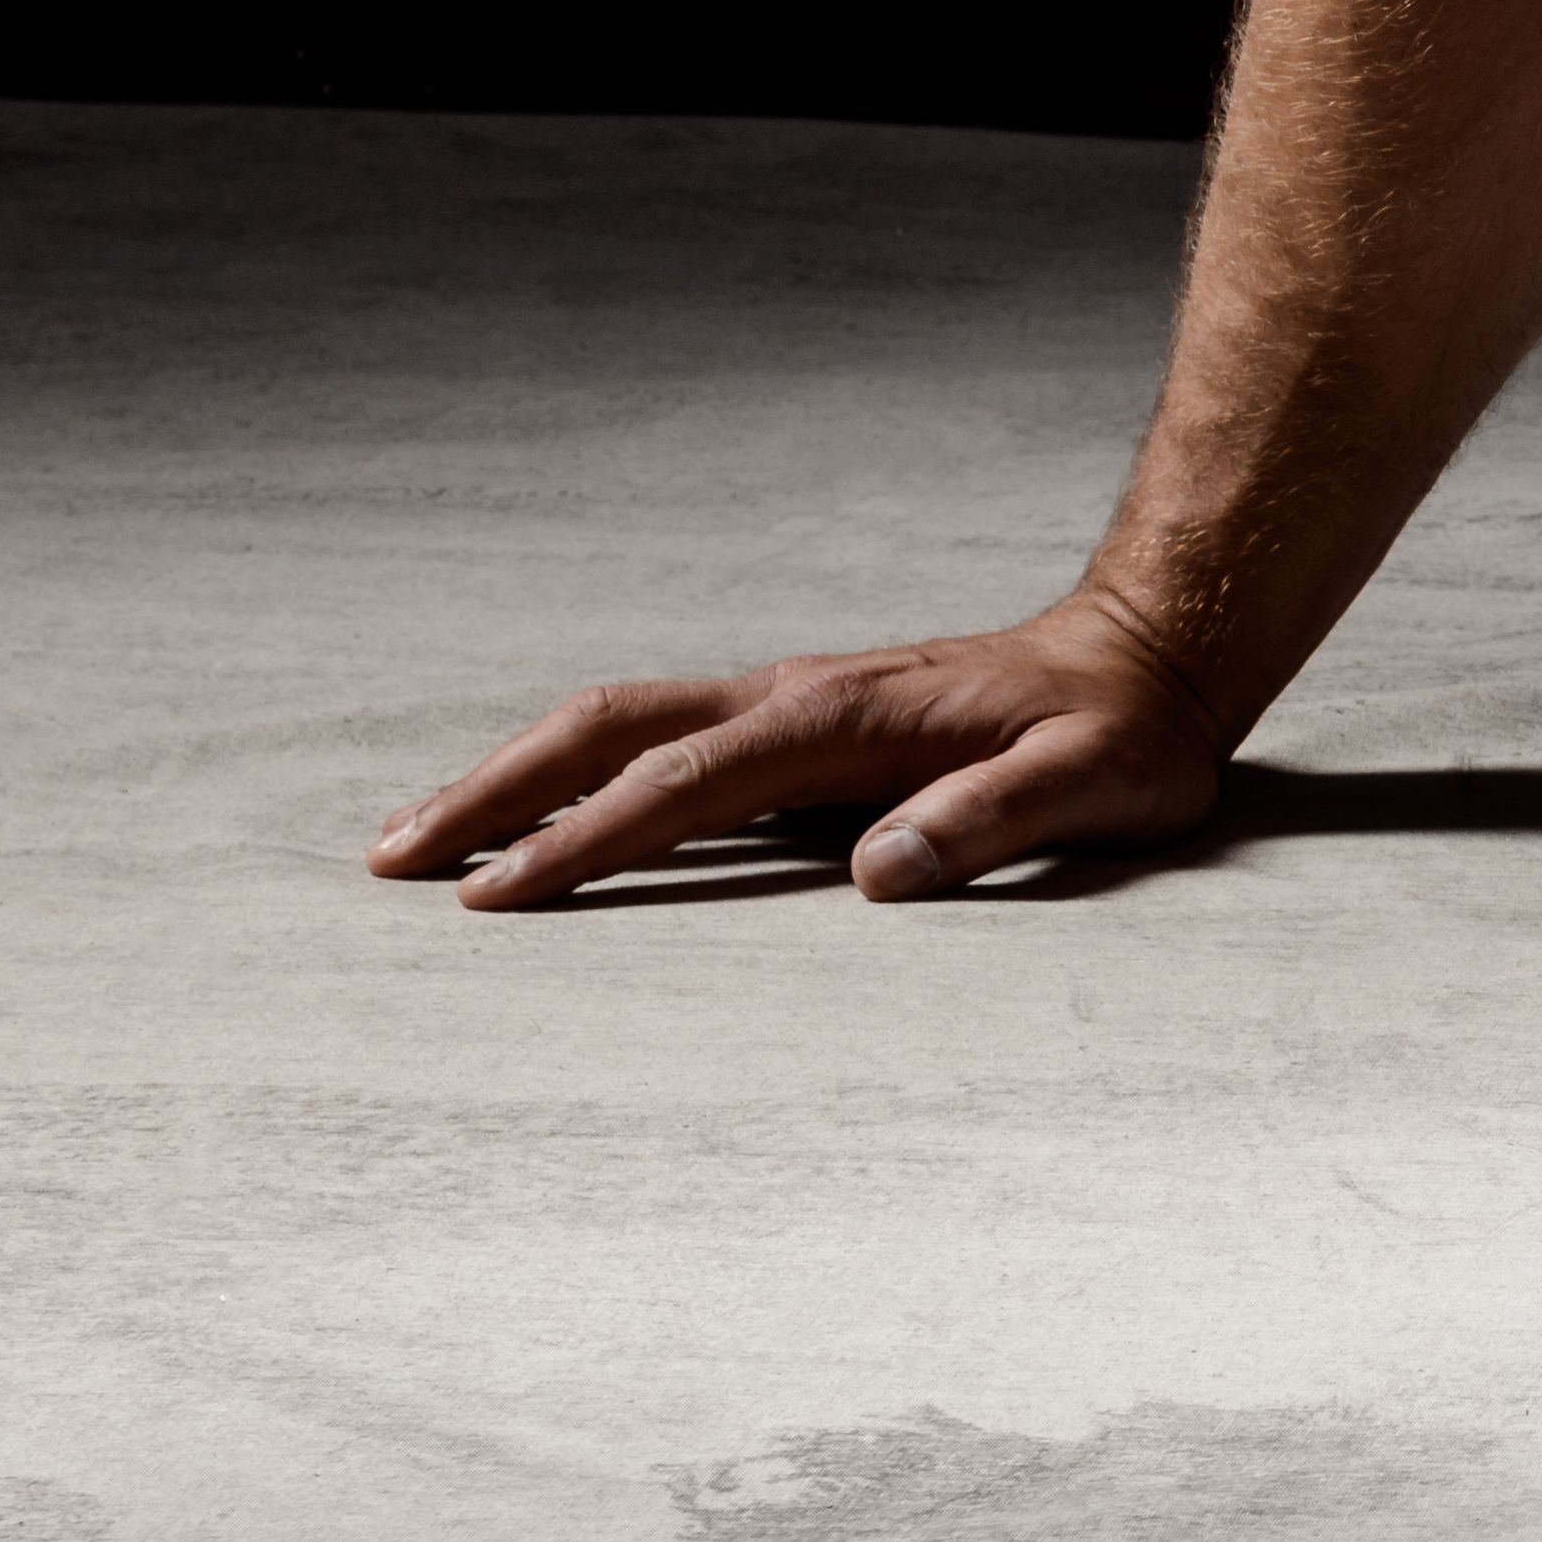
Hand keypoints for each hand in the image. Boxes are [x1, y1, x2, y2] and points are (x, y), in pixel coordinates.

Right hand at [366, 601, 1233, 909]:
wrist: (1152, 650)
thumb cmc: (1125, 730)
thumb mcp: (1093, 782)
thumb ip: (992, 823)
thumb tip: (879, 871)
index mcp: (843, 721)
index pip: (686, 783)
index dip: (590, 839)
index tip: (497, 891)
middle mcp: (795, 697)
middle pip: (610, 728)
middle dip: (495, 788)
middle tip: (389, 857)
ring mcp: (790, 701)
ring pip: (620, 722)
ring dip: (516, 773)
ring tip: (419, 839)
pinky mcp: (799, 719)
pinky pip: (662, 736)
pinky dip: (579, 768)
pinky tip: (540, 815)